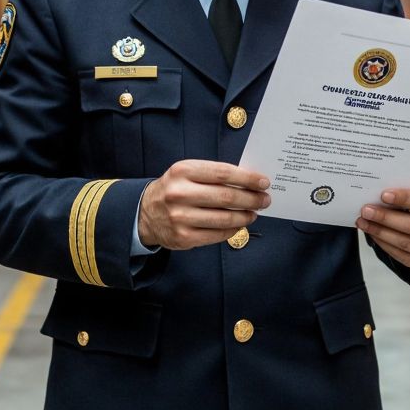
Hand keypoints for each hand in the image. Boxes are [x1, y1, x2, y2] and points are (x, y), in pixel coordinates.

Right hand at [138, 160, 270, 249]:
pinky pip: (217, 234)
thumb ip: (213, 175)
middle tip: (264, 200)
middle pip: (226, 197)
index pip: (223, 173)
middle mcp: (179, 193)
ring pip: (224, 218)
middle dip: (251, 198)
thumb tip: (249, 182)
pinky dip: (233, 229)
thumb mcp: (187, 173)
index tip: (264, 182)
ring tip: (254, 212)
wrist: (145, 213)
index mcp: (182, 171)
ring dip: (245, 216)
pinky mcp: (183, 237)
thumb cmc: (174, 189)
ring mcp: (180, 217)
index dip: (247, 178)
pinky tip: (239, 224)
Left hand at [356, 190, 409, 267]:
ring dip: (381, 232)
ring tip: (363, 222)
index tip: (383, 195)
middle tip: (366, 210)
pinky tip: (371, 233)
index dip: (406, 198)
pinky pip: (401, 255)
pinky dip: (383, 244)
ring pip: (406, 243)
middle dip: (387, 218)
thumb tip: (377, 197)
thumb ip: (405, 197)